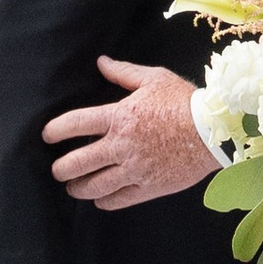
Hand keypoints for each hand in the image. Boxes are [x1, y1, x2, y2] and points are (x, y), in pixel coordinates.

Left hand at [45, 58, 218, 207]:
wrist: (214, 130)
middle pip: (78, 162)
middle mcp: (121, 146)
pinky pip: (118, 199)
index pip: (75, 125)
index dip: (55, 131)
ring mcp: (134, 169)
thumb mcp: (154, 79)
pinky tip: (100, 199)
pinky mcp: (149, 187)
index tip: (47, 136)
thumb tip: (101, 62)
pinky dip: (104, 201)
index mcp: (119, 117)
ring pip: (94, 186)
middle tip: (57, 170)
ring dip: (78, 188)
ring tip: (73, 188)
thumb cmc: (184, 101)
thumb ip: (123, 72)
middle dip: (61, 168)